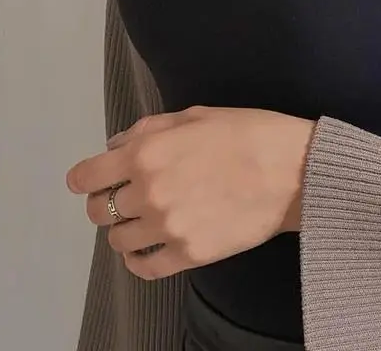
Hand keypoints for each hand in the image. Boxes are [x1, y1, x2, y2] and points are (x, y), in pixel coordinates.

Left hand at [66, 106, 315, 279]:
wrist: (294, 170)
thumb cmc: (249, 132)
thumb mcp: (197, 114)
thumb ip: (150, 128)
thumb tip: (117, 146)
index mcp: (147, 153)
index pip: (86, 176)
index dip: (86, 178)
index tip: (94, 180)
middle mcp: (149, 192)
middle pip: (99, 211)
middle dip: (108, 201)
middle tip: (129, 197)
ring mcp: (168, 227)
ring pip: (119, 240)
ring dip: (128, 228)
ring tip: (149, 220)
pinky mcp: (189, 255)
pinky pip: (144, 268)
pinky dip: (139, 259)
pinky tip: (150, 248)